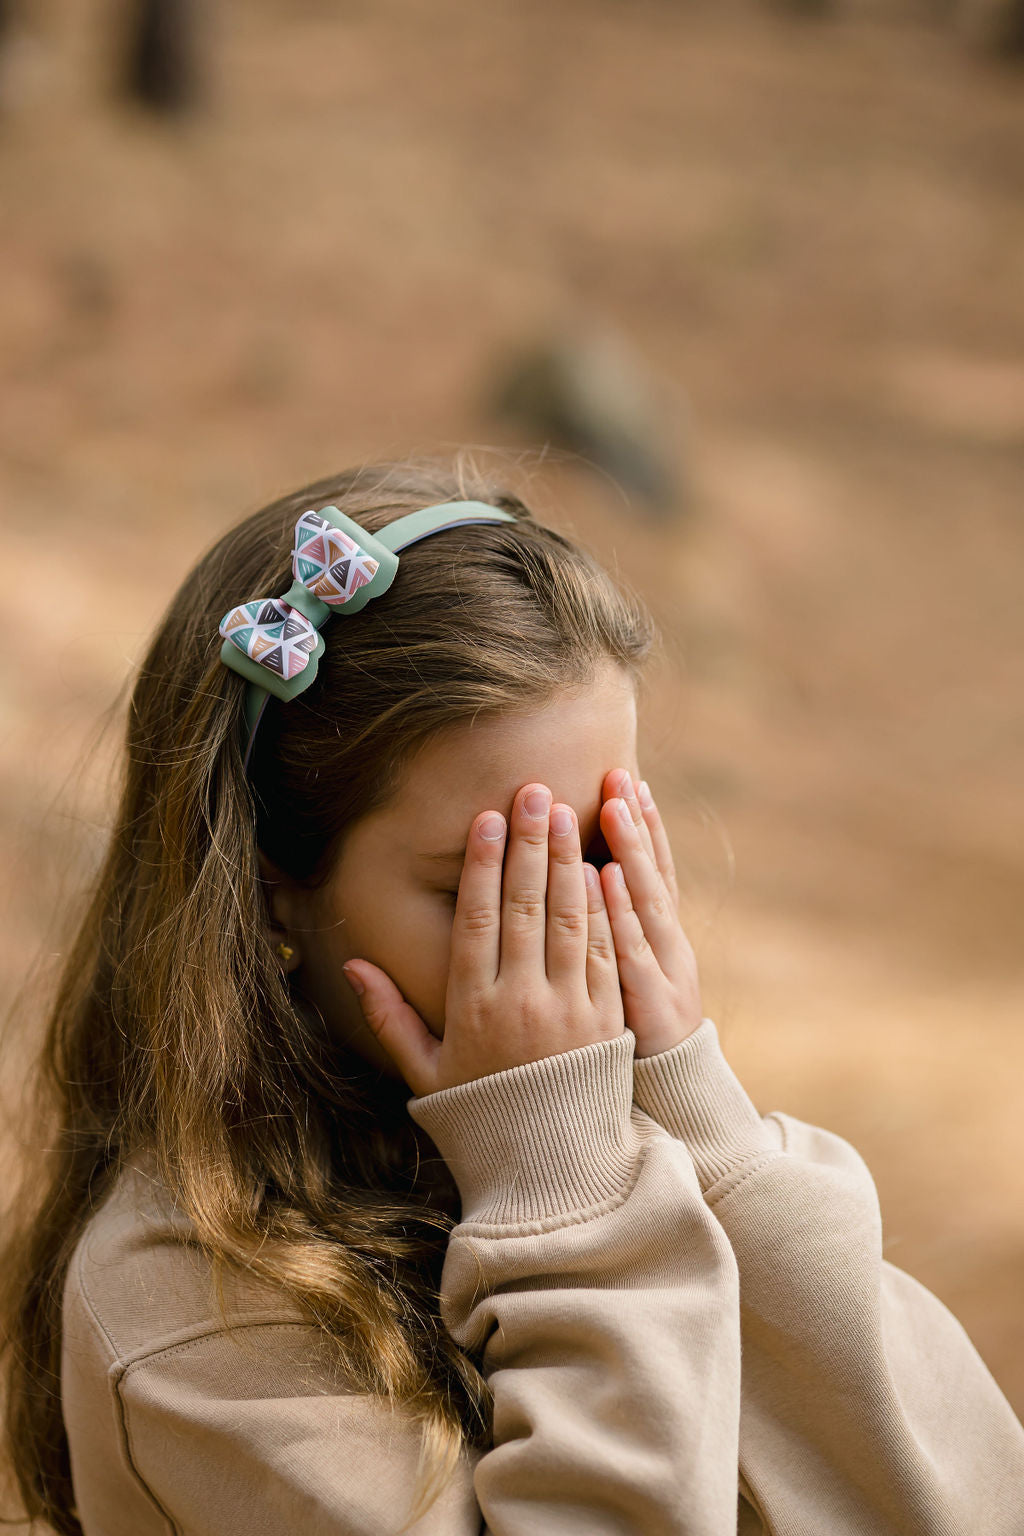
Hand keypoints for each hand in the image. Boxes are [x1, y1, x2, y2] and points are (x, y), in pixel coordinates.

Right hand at [343, 783, 623, 1097]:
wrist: (551, 1170)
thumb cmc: (480, 1116)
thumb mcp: (425, 1072)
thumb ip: (390, 1016)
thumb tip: (355, 965)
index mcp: (472, 1008)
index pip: (477, 920)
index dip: (482, 865)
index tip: (486, 818)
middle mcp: (520, 1001)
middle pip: (526, 906)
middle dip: (529, 843)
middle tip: (534, 791)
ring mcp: (569, 1009)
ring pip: (570, 919)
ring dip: (568, 860)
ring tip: (569, 811)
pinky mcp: (607, 1019)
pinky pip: (606, 951)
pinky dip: (605, 906)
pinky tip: (602, 867)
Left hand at [597, 769, 702, 1058]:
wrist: (669, 1101)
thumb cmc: (639, 1037)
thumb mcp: (641, 981)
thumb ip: (625, 932)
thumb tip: (599, 879)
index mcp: (662, 940)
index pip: (655, 871)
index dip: (646, 827)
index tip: (630, 782)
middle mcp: (666, 948)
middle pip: (651, 875)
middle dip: (635, 823)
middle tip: (619, 773)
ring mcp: (661, 973)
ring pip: (645, 902)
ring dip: (630, 851)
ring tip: (614, 805)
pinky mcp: (645, 1004)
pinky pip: (628, 949)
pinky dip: (619, 910)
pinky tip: (605, 875)